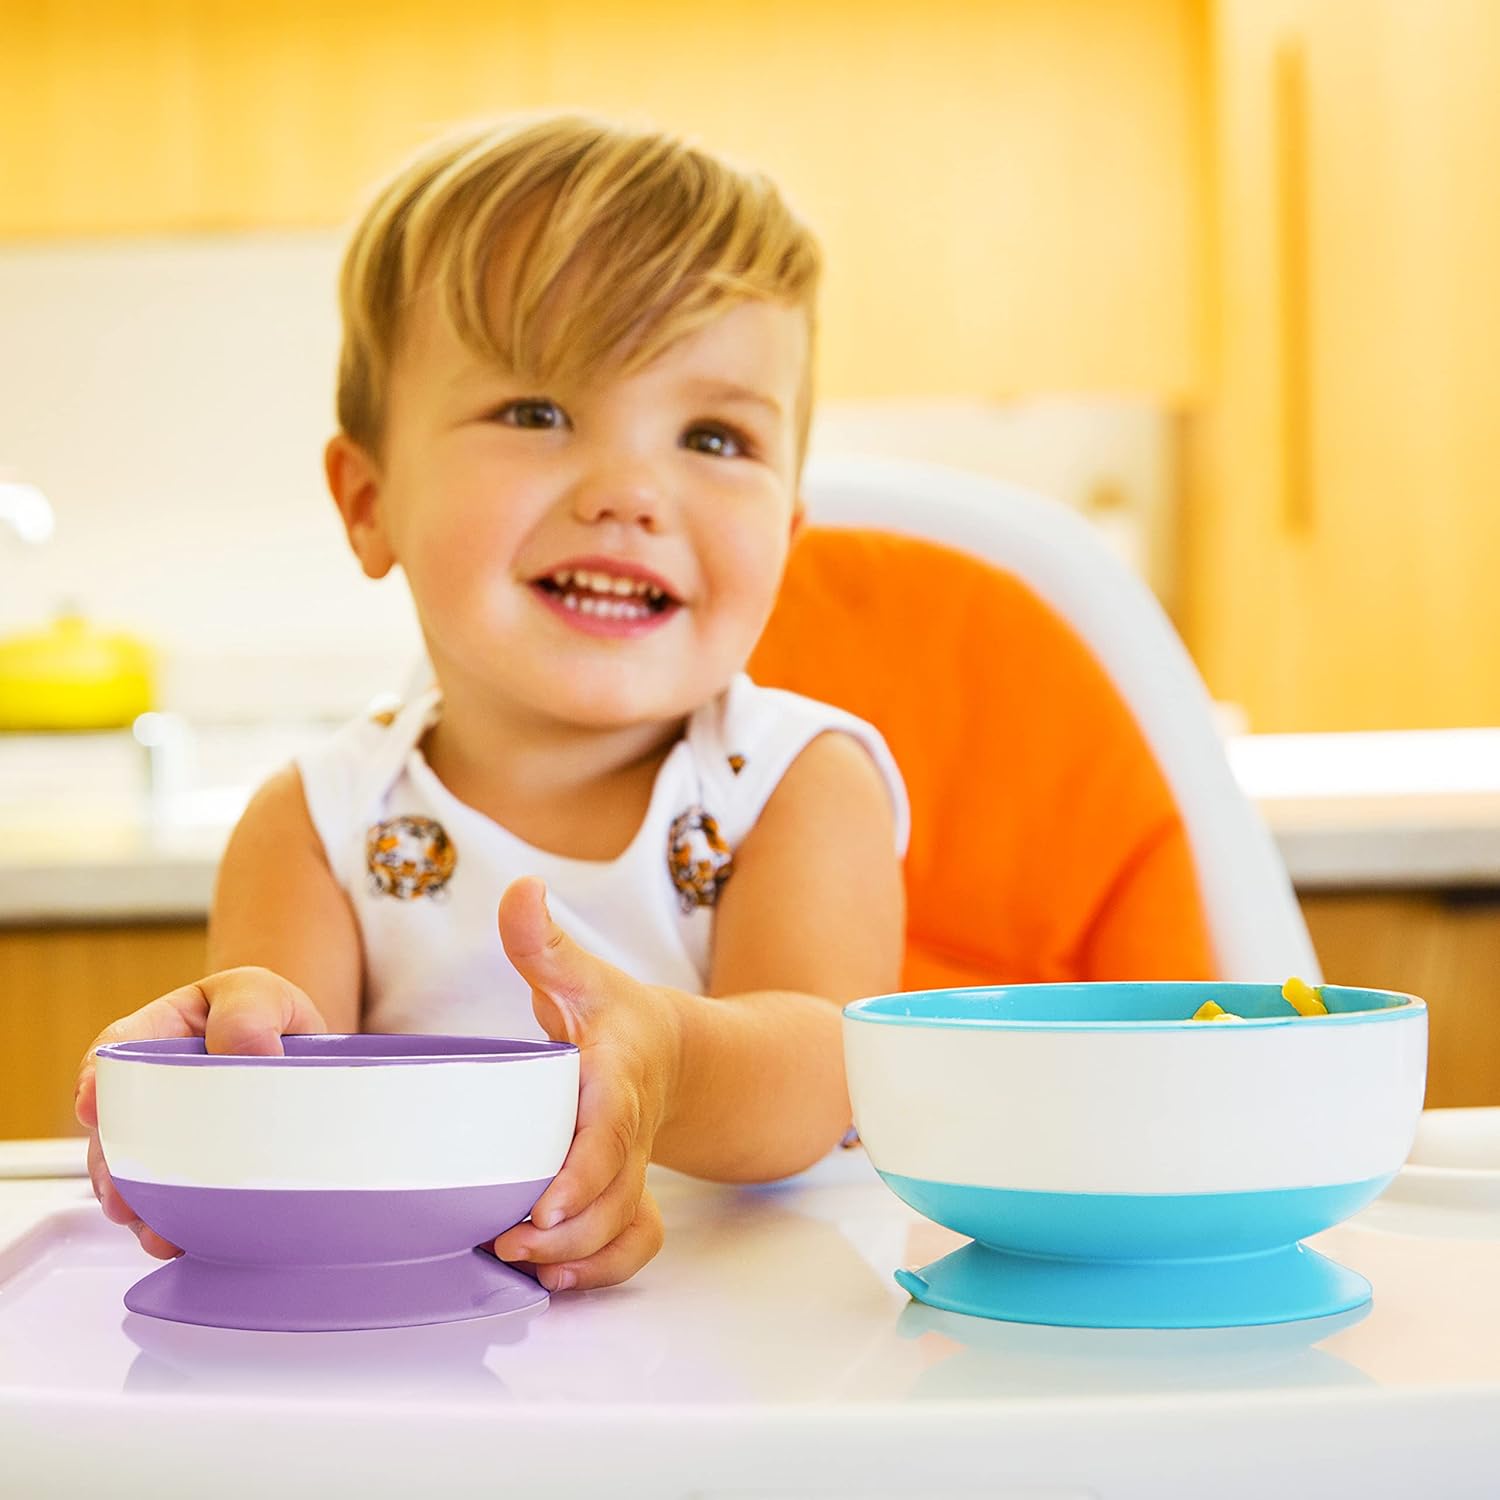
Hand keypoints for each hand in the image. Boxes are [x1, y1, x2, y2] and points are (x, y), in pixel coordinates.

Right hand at [73, 967, 327, 1259]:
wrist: (303, 1051)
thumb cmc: (267, 1015)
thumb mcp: (260, 994)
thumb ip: (248, 1012)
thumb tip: (249, 1048)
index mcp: (157, 1034)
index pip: (115, 1053)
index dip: (97, 1083)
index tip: (93, 1108)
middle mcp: (151, 1089)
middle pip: (115, 1129)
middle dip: (112, 1168)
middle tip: (123, 1197)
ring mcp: (168, 1131)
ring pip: (136, 1173)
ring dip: (139, 1207)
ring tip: (155, 1232)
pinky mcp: (193, 1164)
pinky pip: (171, 1197)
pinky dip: (173, 1220)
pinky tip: (181, 1239)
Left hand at [490, 877, 677, 1291]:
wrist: (669, 1052)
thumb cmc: (615, 1016)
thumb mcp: (583, 974)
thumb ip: (544, 942)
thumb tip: (519, 889)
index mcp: (617, 1078)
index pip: (608, 1132)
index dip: (580, 1175)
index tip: (543, 1208)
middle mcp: (630, 1133)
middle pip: (614, 1199)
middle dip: (566, 1234)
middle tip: (505, 1240)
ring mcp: (634, 1171)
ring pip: (624, 1231)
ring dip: (577, 1260)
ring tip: (520, 1260)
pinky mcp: (630, 1196)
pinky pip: (633, 1247)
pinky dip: (601, 1270)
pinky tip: (553, 1275)